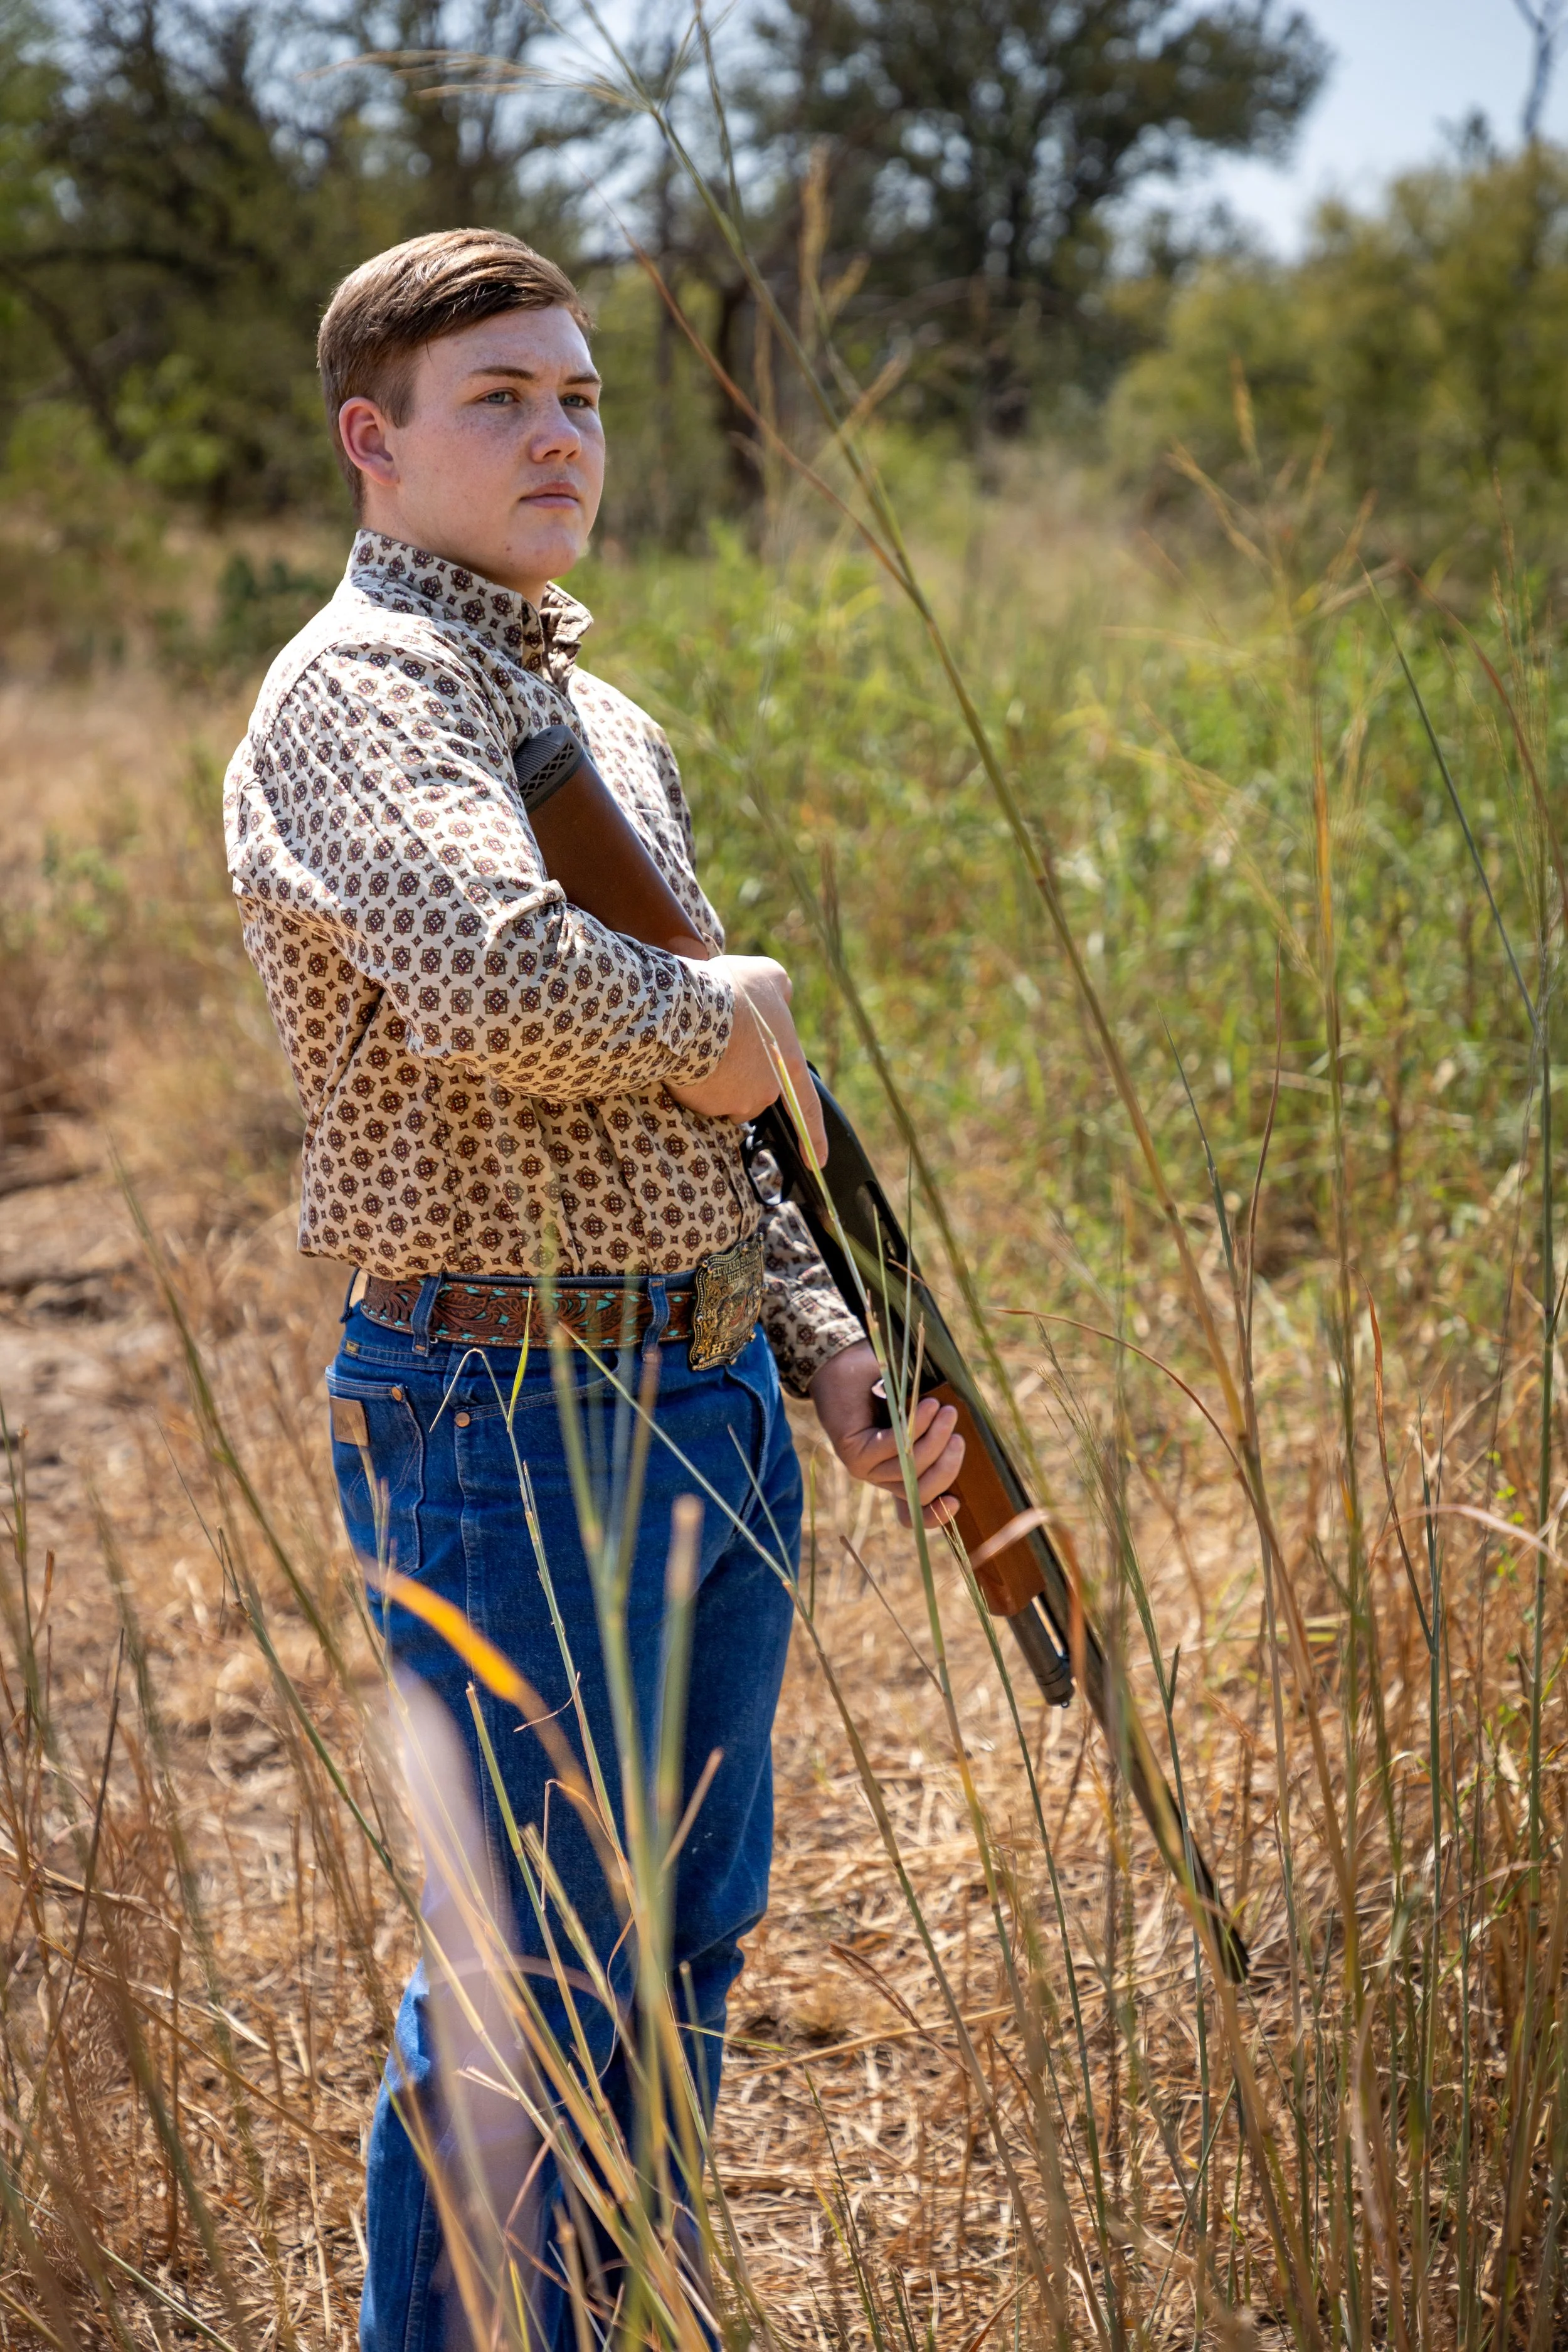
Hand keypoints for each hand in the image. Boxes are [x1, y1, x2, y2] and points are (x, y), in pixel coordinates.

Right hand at [667, 953, 828, 1164]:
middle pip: (754, 1092)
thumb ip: (779, 989)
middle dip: (739, 1076)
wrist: (691, 1011)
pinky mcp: (705, 1105)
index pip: (806, 1105)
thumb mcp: (767, 976)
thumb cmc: (733, 991)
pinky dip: (694, 1081)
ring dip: (716, 1079)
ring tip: (701, 1046)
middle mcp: (767, 1090)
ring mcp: (735, 1101)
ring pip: (725, 1097)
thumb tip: (782, 995)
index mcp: (788, 1063)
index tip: (817, 1161)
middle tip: (721, 1044)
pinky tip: (686, 1057)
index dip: (813, 1134)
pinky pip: (700, 1097)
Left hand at [809, 1340, 964, 1530]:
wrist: (843, 1364)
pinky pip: (894, 1447)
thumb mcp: (918, 1412)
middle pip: (921, 1492)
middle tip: (959, 1435)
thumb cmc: (886, 1386)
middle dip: (947, 1466)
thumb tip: (963, 1443)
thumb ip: (935, 1432)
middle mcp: (881, 1477)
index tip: (957, 1501)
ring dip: (934, 1439)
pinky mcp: (854, 1452)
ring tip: (946, 1411)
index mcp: (899, 1474)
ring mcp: (865, 1468)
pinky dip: (916, 1426)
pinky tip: (927, 1405)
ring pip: (911, 1469)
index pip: (915, 1511)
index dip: (936, 1515)